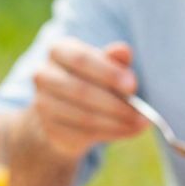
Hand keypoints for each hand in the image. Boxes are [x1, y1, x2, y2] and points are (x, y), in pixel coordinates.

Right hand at [30, 38, 149, 157]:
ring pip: (83, 116)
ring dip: (117, 123)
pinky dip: (110, 134)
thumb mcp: (105, 67)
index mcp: (59, 50)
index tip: (132, 85)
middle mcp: (44, 75)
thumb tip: (124, 50)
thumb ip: (114, 60)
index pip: (82, 59)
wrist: (65, 111)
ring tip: (140, 124)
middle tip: (142, 113)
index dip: (108, 72)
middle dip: (115, 104)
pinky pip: (82, 134)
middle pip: (81, 91)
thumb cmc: (92, 80)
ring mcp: (42, 103)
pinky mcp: (49, 129)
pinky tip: (127, 131)